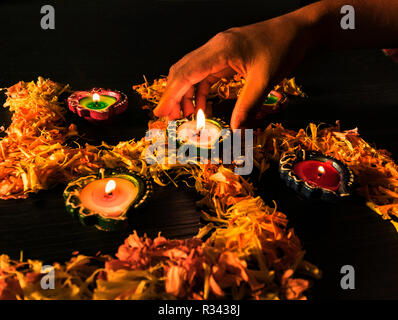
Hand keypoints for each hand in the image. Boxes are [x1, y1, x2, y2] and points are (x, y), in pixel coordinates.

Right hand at [154, 13, 311, 128]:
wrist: (298, 30)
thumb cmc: (283, 48)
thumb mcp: (265, 79)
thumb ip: (247, 105)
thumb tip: (234, 130)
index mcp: (220, 50)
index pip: (186, 73)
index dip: (171, 95)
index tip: (161, 113)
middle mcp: (214, 48)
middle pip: (183, 70)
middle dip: (173, 95)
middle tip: (170, 118)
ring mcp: (219, 51)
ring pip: (192, 73)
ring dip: (186, 94)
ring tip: (186, 116)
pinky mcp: (225, 57)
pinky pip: (205, 75)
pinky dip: (200, 91)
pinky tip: (203, 107)